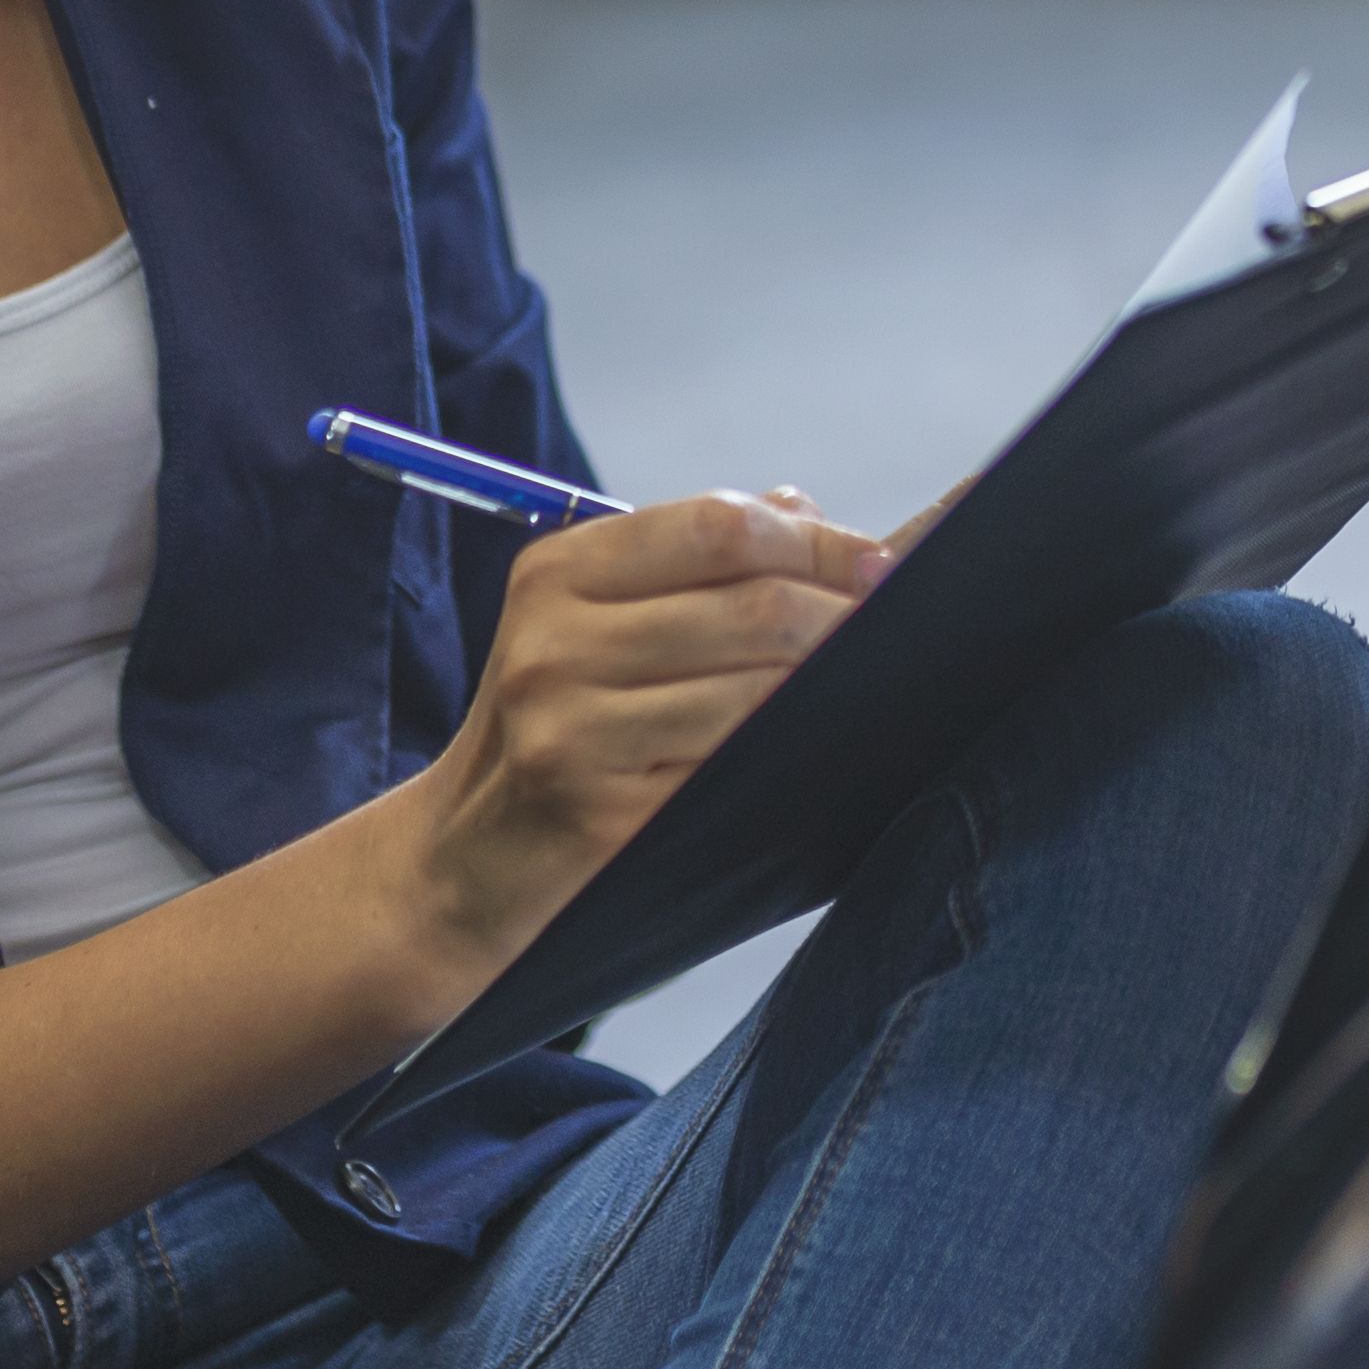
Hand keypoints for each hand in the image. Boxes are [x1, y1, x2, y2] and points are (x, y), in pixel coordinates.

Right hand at [404, 493, 885, 978]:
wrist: (471, 859)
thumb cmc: (564, 728)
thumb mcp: (600, 624)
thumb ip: (699, 564)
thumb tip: (807, 510)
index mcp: (560, 570)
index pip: (720, 527)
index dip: (818, 542)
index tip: (880, 565)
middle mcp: (555, 639)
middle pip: (750, 604)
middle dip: (843, 615)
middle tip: (896, 627)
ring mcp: (570, 726)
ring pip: (755, 688)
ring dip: (829, 687)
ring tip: (867, 687)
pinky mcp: (597, 805)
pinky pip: (732, 764)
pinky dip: (787, 751)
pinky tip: (813, 747)